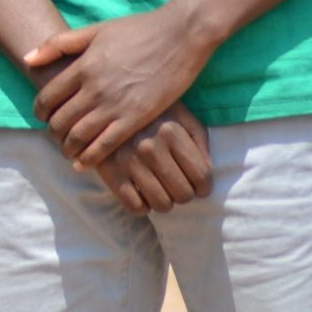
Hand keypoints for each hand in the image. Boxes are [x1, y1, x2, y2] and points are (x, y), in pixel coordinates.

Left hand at [25, 8, 210, 167]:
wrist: (180, 36)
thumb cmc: (137, 30)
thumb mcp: (94, 31)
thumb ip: (59, 45)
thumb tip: (27, 59)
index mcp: (82, 66)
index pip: (47, 97)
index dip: (40, 111)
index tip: (43, 116)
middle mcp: (94, 88)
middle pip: (60, 120)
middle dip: (52, 133)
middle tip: (55, 136)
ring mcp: (115, 105)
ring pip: (79, 136)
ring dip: (68, 148)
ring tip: (68, 151)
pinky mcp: (137, 117)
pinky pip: (106, 145)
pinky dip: (90, 158)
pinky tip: (84, 163)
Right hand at [87, 102, 212, 214]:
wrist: (104, 105)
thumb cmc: (150, 114)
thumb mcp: (181, 116)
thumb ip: (199, 142)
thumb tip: (206, 172)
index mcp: (171, 132)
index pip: (202, 177)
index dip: (204, 187)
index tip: (197, 185)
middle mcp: (150, 148)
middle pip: (183, 194)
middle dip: (184, 194)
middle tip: (176, 185)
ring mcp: (128, 161)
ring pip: (161, 204)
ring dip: (165, 201)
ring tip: (160, 190)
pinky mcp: (109, 172)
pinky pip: (135, 206)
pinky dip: (143, 206)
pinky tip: (141, 193)